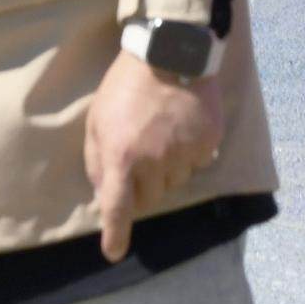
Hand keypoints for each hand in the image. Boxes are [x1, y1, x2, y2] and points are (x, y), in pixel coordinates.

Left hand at [84, 49, 223, 261]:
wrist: (168, 51)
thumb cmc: (124, 86)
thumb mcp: (97, 120)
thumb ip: (97, 160)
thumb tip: (104, 194)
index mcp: (121, 157)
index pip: (117, 208)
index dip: (116, 235)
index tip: (114, 252)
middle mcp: (154, 162)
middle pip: (149, 198)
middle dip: (141, 185)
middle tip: (138, 154)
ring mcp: (184, 153)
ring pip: (175, 182)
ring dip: (166, 168)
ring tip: (161, 132)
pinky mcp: (208, 142)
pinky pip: (197, 163)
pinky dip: (189, 152)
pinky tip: (182, 126)